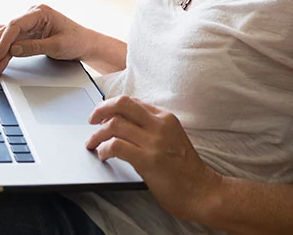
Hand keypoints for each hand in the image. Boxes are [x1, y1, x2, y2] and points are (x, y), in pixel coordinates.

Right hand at [0, 3, 88, 74]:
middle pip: (6, 30)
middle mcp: (32, 15)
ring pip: (5, 35)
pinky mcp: (28, 32)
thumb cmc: (77, 41)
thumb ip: (34, 47)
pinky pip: (10, 39)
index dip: (4, 41)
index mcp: (40, 12)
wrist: (86, 44)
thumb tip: (12, 50)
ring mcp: (29, 23)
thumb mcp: (57, 46)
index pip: (15, 25)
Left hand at [86, 95, 220, 221]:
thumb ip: (153, 128)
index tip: (102, 115)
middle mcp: (159, 125)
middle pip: (122, 104)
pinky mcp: (147, 159)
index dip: (112, 106)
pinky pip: (116, 146)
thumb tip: (126, 125)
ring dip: (97, 134)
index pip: (133, 102)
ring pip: (114, 124)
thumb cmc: (185, 169)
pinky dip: (104, 149)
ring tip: (93, 143)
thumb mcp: (173, 138)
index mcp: (166, 118)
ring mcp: (154, 141)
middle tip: (91, 120)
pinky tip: (103, 155)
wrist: (201, 190)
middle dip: (101, 109)